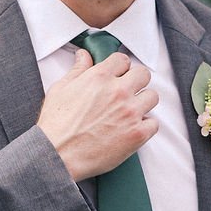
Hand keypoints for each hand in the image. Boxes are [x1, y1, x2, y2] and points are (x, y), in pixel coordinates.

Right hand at [37, 48, 158, 180]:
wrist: (58, 155)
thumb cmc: (56, 124)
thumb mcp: (61, 89)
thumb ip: (77, 70)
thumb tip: (83, 55)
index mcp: (100, 77)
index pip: (123, 59)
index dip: (120, 68)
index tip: (118, 76)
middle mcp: (118, 91)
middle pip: (143, 74)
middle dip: (136, 81)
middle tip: (127, 93)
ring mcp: (130, 112)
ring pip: (152, 96)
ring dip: (143, 102)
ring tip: (130, 112)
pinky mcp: (137, 134)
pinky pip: (154, 123)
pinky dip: (145, 126)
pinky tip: (132, 129)